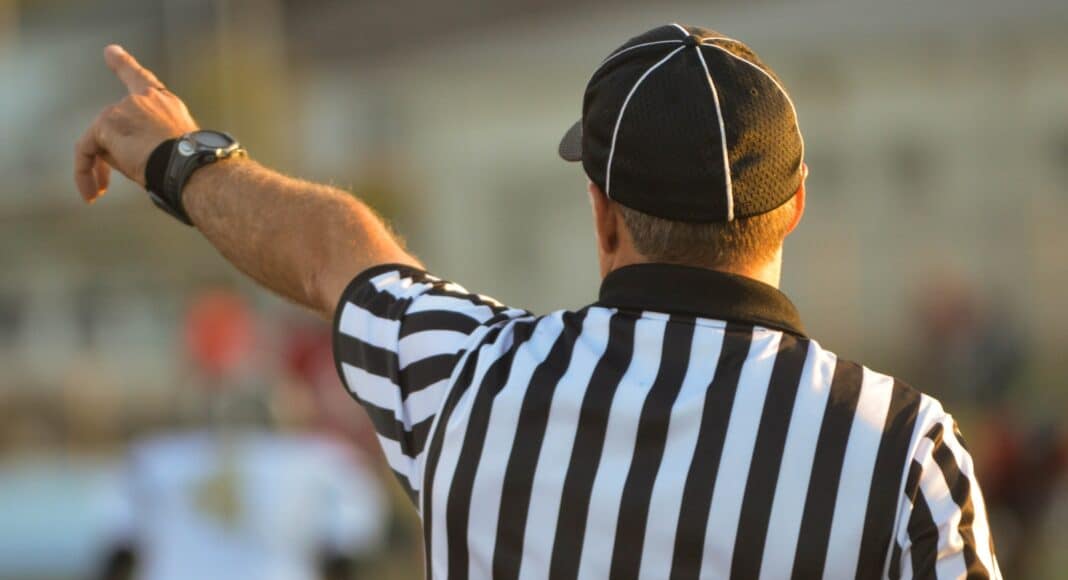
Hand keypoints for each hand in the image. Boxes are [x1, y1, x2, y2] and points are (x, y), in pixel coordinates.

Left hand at [75, 45, 198, 201]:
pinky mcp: (107, 124)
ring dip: (98, 168)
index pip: (141, 79)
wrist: (190, 167)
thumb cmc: (190, 166)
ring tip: (100, 193)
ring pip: (99, 139)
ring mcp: (124, 109)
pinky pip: (86, 149)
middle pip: (114, 123)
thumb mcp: (170, 148)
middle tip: (105, 186)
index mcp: (165, 104)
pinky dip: (84, 171)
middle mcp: (143, 100)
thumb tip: (110, 154)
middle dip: (110, 155)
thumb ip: (141, 142)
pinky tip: (91, 192)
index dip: (124, 64)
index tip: (110, 52)